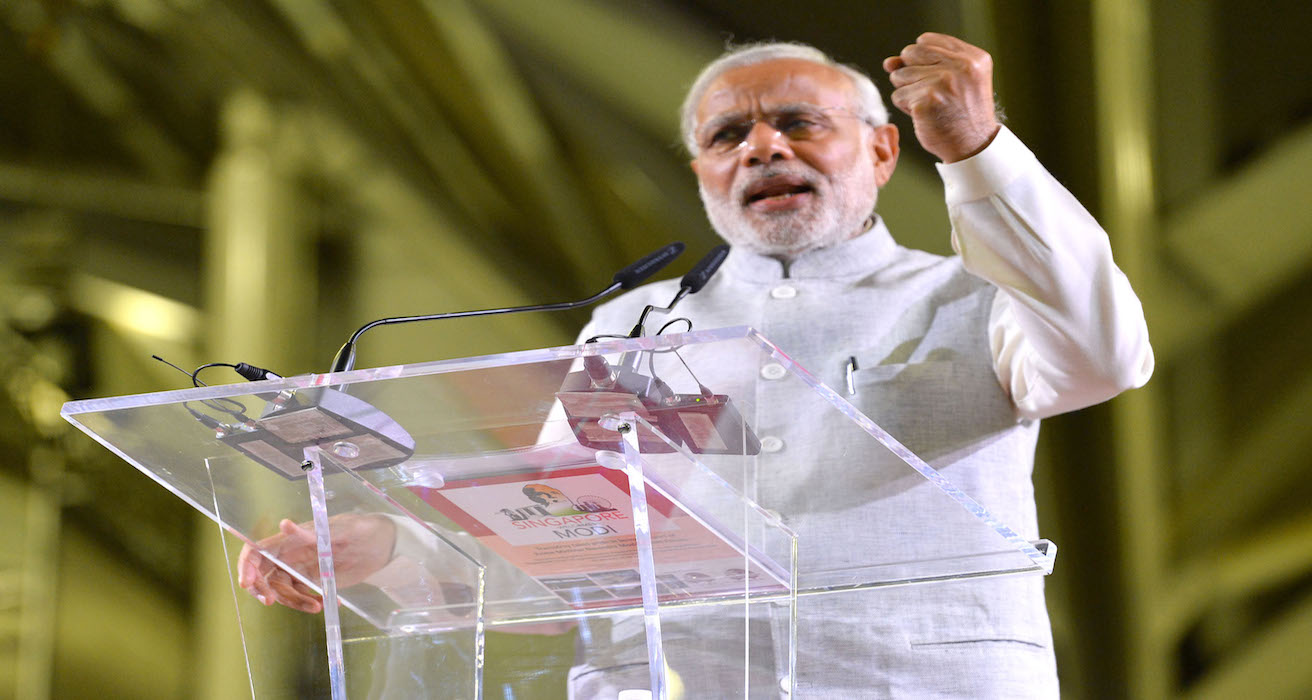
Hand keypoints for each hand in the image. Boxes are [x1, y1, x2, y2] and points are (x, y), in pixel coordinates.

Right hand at [237, 513, 396, 613]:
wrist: (382, 545)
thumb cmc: (360, 530)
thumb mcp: (338, 532)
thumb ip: (310, 533)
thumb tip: (284, 525)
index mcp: (291, 539)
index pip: (257, 551)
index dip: (246, 566)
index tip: (247, 584)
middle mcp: (291, 555)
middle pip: (263, 575)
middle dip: (263, 590)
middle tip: (272, 601)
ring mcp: (301, 570)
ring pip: (282, 591)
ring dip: (293, 601)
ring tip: (317, 606)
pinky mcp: (312, 582)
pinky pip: (300, 596)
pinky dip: (308, 603)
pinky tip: (327, 603)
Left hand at [883, 32, 1000, 162]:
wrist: (972, 146)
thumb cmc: (959, 113)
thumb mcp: (951, 80)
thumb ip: (921, 64)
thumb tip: (889, 62)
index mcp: (973, 57)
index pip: (926, 41)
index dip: (920, 60)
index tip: (935, 78)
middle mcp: (962, 66)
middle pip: (910, 54)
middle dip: (910, 73)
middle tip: (930, 93)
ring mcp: (944, 82)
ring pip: (900, 76)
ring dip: (908, 93)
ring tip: (930, 105)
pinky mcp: (927, 100)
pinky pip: (898, 96)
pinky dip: (906, 108)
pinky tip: (924, 116)